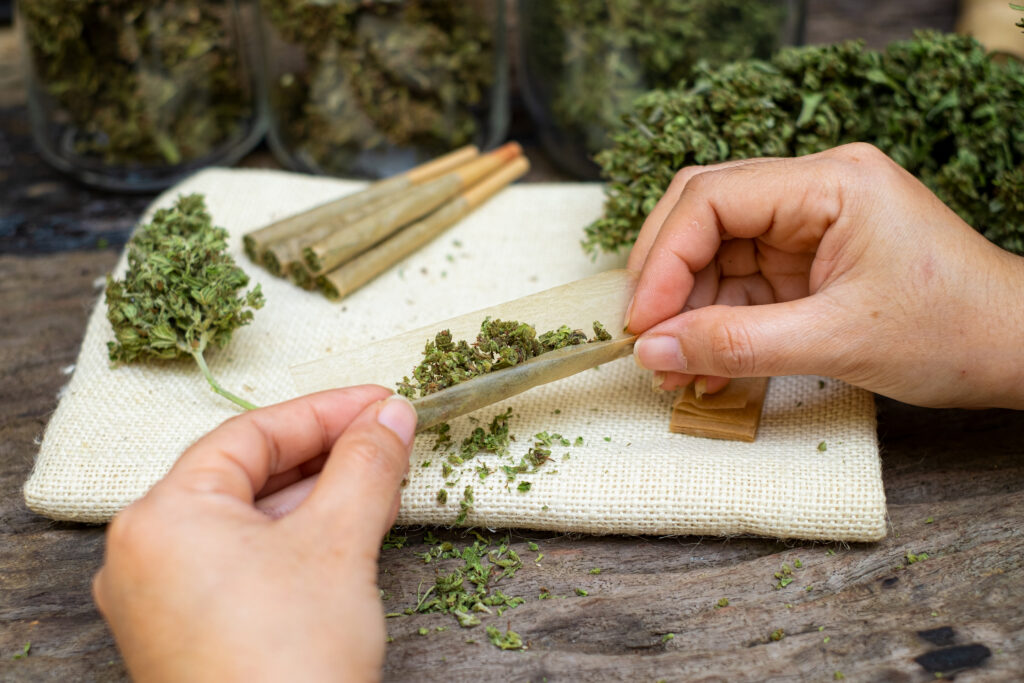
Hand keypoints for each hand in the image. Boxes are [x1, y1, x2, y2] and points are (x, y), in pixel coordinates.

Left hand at [93, 387, 416, 681]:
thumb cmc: (290, 664)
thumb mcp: (338, 544)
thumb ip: (366, 465)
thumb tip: (390, 416)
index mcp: (163, 517)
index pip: (251, 434)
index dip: (326, 412)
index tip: (381, 402)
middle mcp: (147, 552)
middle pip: (247, 474)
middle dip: (325, 453)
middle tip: (387, 437)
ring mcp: (162, 597)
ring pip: (248, 519)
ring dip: (316, 495)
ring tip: (378, 481)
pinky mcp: (186, 632)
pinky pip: (241, 561)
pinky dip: (294, 538)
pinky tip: (344, 530)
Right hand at [626, 143, 1023, 408]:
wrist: (1018, 351)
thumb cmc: (954, 332)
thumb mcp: (836, 342)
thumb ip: (735, 344)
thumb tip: (650, 351)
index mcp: (830, 182)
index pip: (713, 198)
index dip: (663, 259)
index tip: (642, 323)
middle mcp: (812, 191)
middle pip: (703, 217)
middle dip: (666, 280)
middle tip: (645, 340)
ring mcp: (808, 226)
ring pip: (714, 257)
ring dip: (687, 314)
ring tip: (673, 372)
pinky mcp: (806, 262)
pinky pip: (740, 287)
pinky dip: (717, 328)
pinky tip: (706, 370)